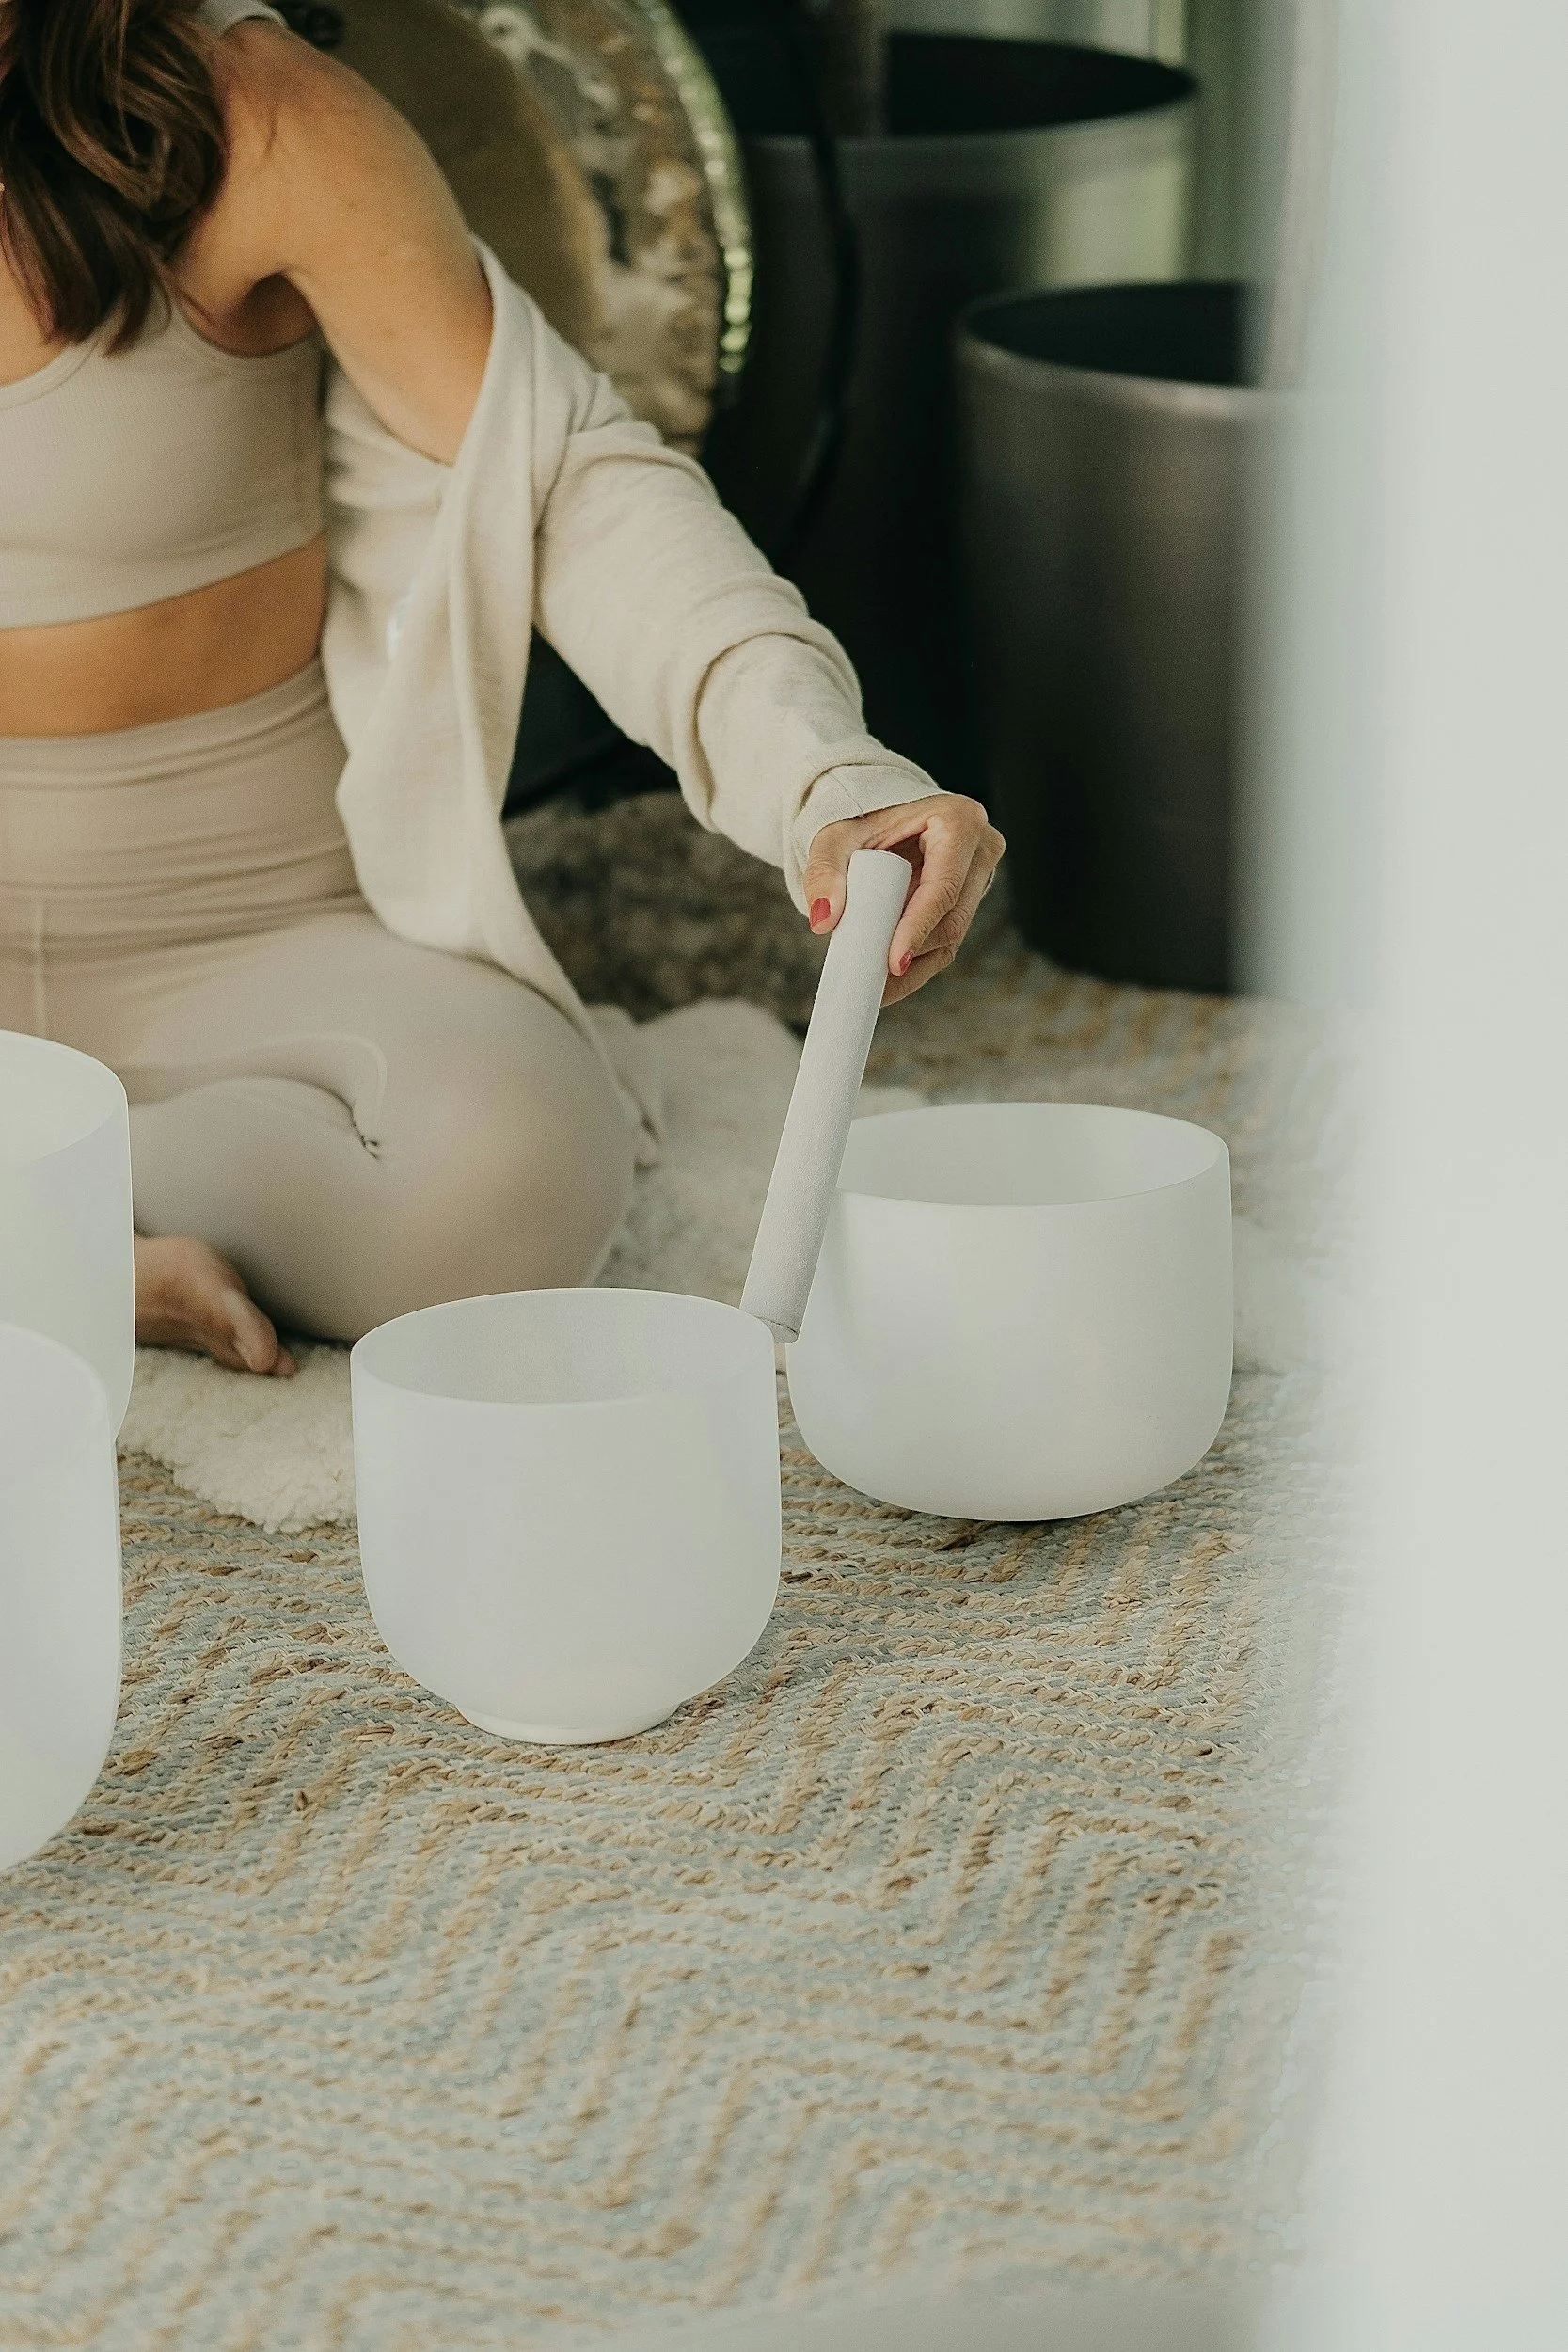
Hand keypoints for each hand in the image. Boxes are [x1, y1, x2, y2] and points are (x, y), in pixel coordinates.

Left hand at [803, 795, 1005, 1003]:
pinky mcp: (968, 898)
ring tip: (874, 988)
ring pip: (952, 935)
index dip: (919, 928)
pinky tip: (888, 985)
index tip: (894, 963)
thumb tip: (823, 921)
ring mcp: (979, 876)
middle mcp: (980, 849)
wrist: (876, 812)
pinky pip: (946, 939)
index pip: (942, 887)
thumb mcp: (834, 837)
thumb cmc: (858, 816)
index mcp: (959, 821)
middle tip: (872, 981)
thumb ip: (823, 873)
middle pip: (953, 917)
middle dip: (913, 953)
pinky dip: (917, 963)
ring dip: (914, 965)